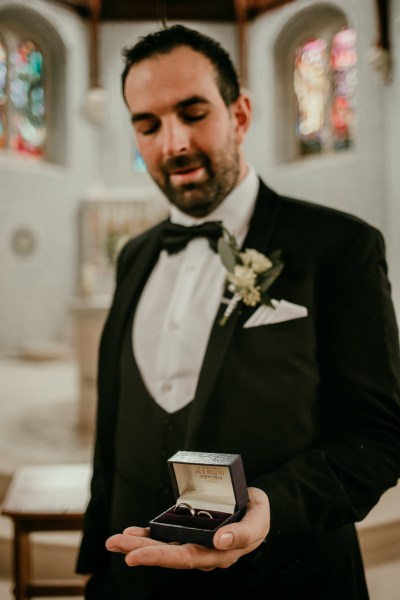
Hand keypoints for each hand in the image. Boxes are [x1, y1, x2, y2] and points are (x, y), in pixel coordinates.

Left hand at [105, 487, 269, 570]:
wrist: (256, 508)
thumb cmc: (257, 515)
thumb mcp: (257, 522)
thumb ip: (243, 533)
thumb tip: (220, 541)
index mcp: (218, 554)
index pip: (187, 558)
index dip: (161, 557)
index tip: (137, 555)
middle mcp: (203, 553)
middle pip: (168, 555)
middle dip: (139, 551)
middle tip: (115, 544)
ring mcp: (194, 544)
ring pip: (163, 548)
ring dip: (138, 545)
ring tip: (114, 541)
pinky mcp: (189, 533)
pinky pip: (166, 537)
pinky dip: (148, 536)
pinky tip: (131, 533)